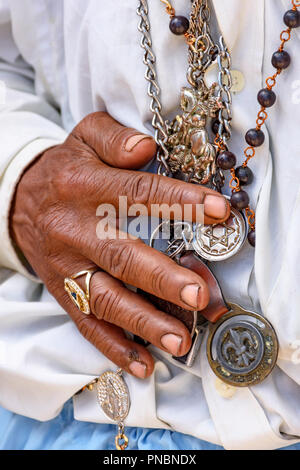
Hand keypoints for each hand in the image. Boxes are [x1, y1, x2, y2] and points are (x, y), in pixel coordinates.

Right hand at [11, 112, 229, 378]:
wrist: (17, 201)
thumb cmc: (65, 170)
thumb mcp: (83, 138)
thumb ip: (113, 138)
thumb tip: (145, 147)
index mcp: (83, 185)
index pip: (136, 192)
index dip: (178, 202)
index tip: (218, 212)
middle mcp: (73, 228)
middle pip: (120, 255)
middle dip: (161, 278)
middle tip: (200, 294)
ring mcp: (67, 266)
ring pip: (104, 298)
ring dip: (142, 322)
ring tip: (180, 341)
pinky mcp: (63, 291)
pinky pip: (86, 323)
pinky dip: (114, 346)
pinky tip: (143, 363)